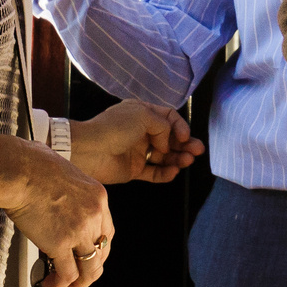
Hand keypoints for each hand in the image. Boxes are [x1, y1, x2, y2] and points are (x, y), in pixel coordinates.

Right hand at [0, 139, 115, 286]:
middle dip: (90, 270)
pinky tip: (52, 283)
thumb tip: (59, 205)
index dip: (98, 250)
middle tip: (78, 278)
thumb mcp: (65, 175)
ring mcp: (80, 230)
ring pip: (89, 268)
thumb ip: (69, 194)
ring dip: (78, 283)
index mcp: (97, 197)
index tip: (88, 257)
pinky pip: (68, 273)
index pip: (107, 232)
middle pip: (101, 253)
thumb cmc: (31, 166)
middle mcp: (94, 214)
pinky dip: (61, 284)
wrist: (19, 170)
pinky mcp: (61, 243)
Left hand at [67, 100, 203, 184]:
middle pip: (170, 139)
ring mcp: (138, 151)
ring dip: (178, 158)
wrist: (88, 150)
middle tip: (198, 151)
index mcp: (142, 113)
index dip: (180, 126)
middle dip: (185, 144)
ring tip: (188, 161)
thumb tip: (167, 142)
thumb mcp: (143, 115)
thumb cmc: (114, 127)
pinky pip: (153, 172)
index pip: (168, 118)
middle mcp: (142, 131)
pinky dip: (165, 173)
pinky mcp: (133, 170)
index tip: (184, 136)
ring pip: (164, 156)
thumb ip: (163, 126)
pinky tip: (174, 172)